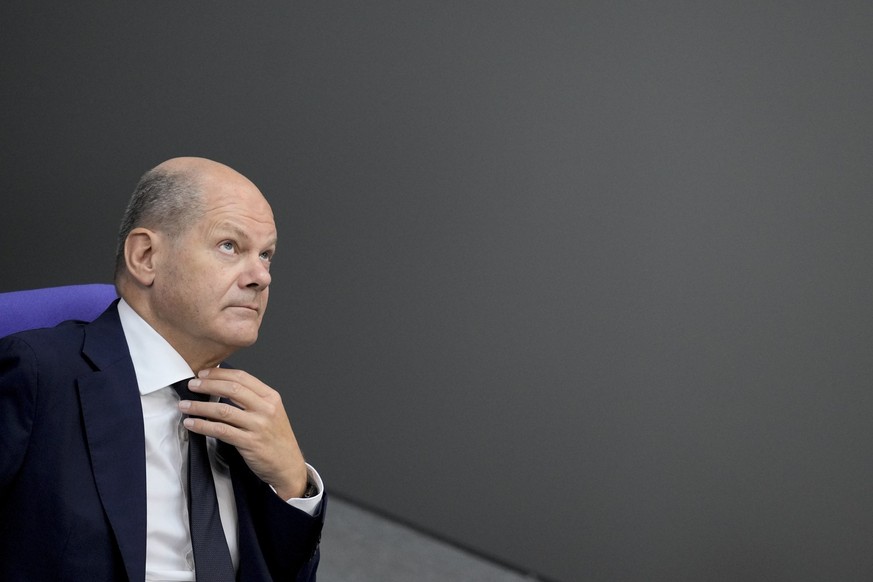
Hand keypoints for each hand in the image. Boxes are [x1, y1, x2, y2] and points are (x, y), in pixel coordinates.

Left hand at [178, 367, 308, 498]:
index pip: (242, 377)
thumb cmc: (277, 439)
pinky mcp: (249, 443)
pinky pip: (221, 431)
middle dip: (207, 385)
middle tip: (191, 385)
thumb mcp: (271, 412)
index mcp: (271, 397)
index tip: (203, 373)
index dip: (219, 373)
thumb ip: (252, 399)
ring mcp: (258, 426)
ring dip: (199, 406)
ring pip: (223, 410)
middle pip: (232, 389)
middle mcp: (266, 409)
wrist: (288, 465)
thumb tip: (222, 387)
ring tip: (185, 405)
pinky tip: (192, 424)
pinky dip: (203, 426)